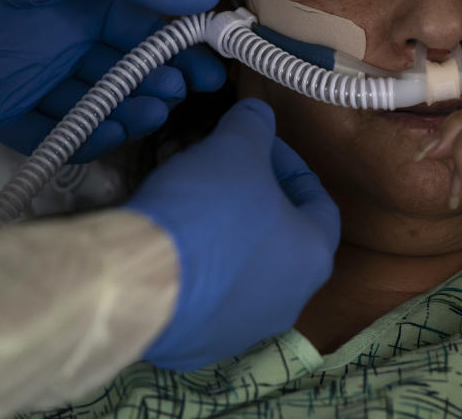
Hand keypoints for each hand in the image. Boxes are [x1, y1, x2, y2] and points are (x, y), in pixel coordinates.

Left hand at [0, 0, 225, 160]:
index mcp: (88, 9)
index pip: (145, 37)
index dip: (180, 53)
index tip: (213, 67)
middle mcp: (67, 47)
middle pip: (125, 77)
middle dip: (158, 85)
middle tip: (183, 90)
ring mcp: (36, 80)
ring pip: (94, 107)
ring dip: (127, 112)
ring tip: (155, 109)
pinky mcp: (0, 108)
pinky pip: (47, 133)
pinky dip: (79, 138)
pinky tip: (109, 131)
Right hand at [124, 98, 340, 371]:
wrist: (142, 279)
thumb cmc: (209, 209)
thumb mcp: (235, 148)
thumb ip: (254, 126)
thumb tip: (258, 113)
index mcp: (313, 256)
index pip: (318, 203)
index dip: (291, 166)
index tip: (263, 146)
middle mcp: (289, 301)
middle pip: (281, 238)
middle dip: (256, 200)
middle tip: (227, 173)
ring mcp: (244, 330)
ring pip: (243, 272)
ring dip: (227, 237)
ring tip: (194, 204)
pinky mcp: (199, 347)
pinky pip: (204, 299)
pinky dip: (195, 270)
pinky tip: (171, 245)